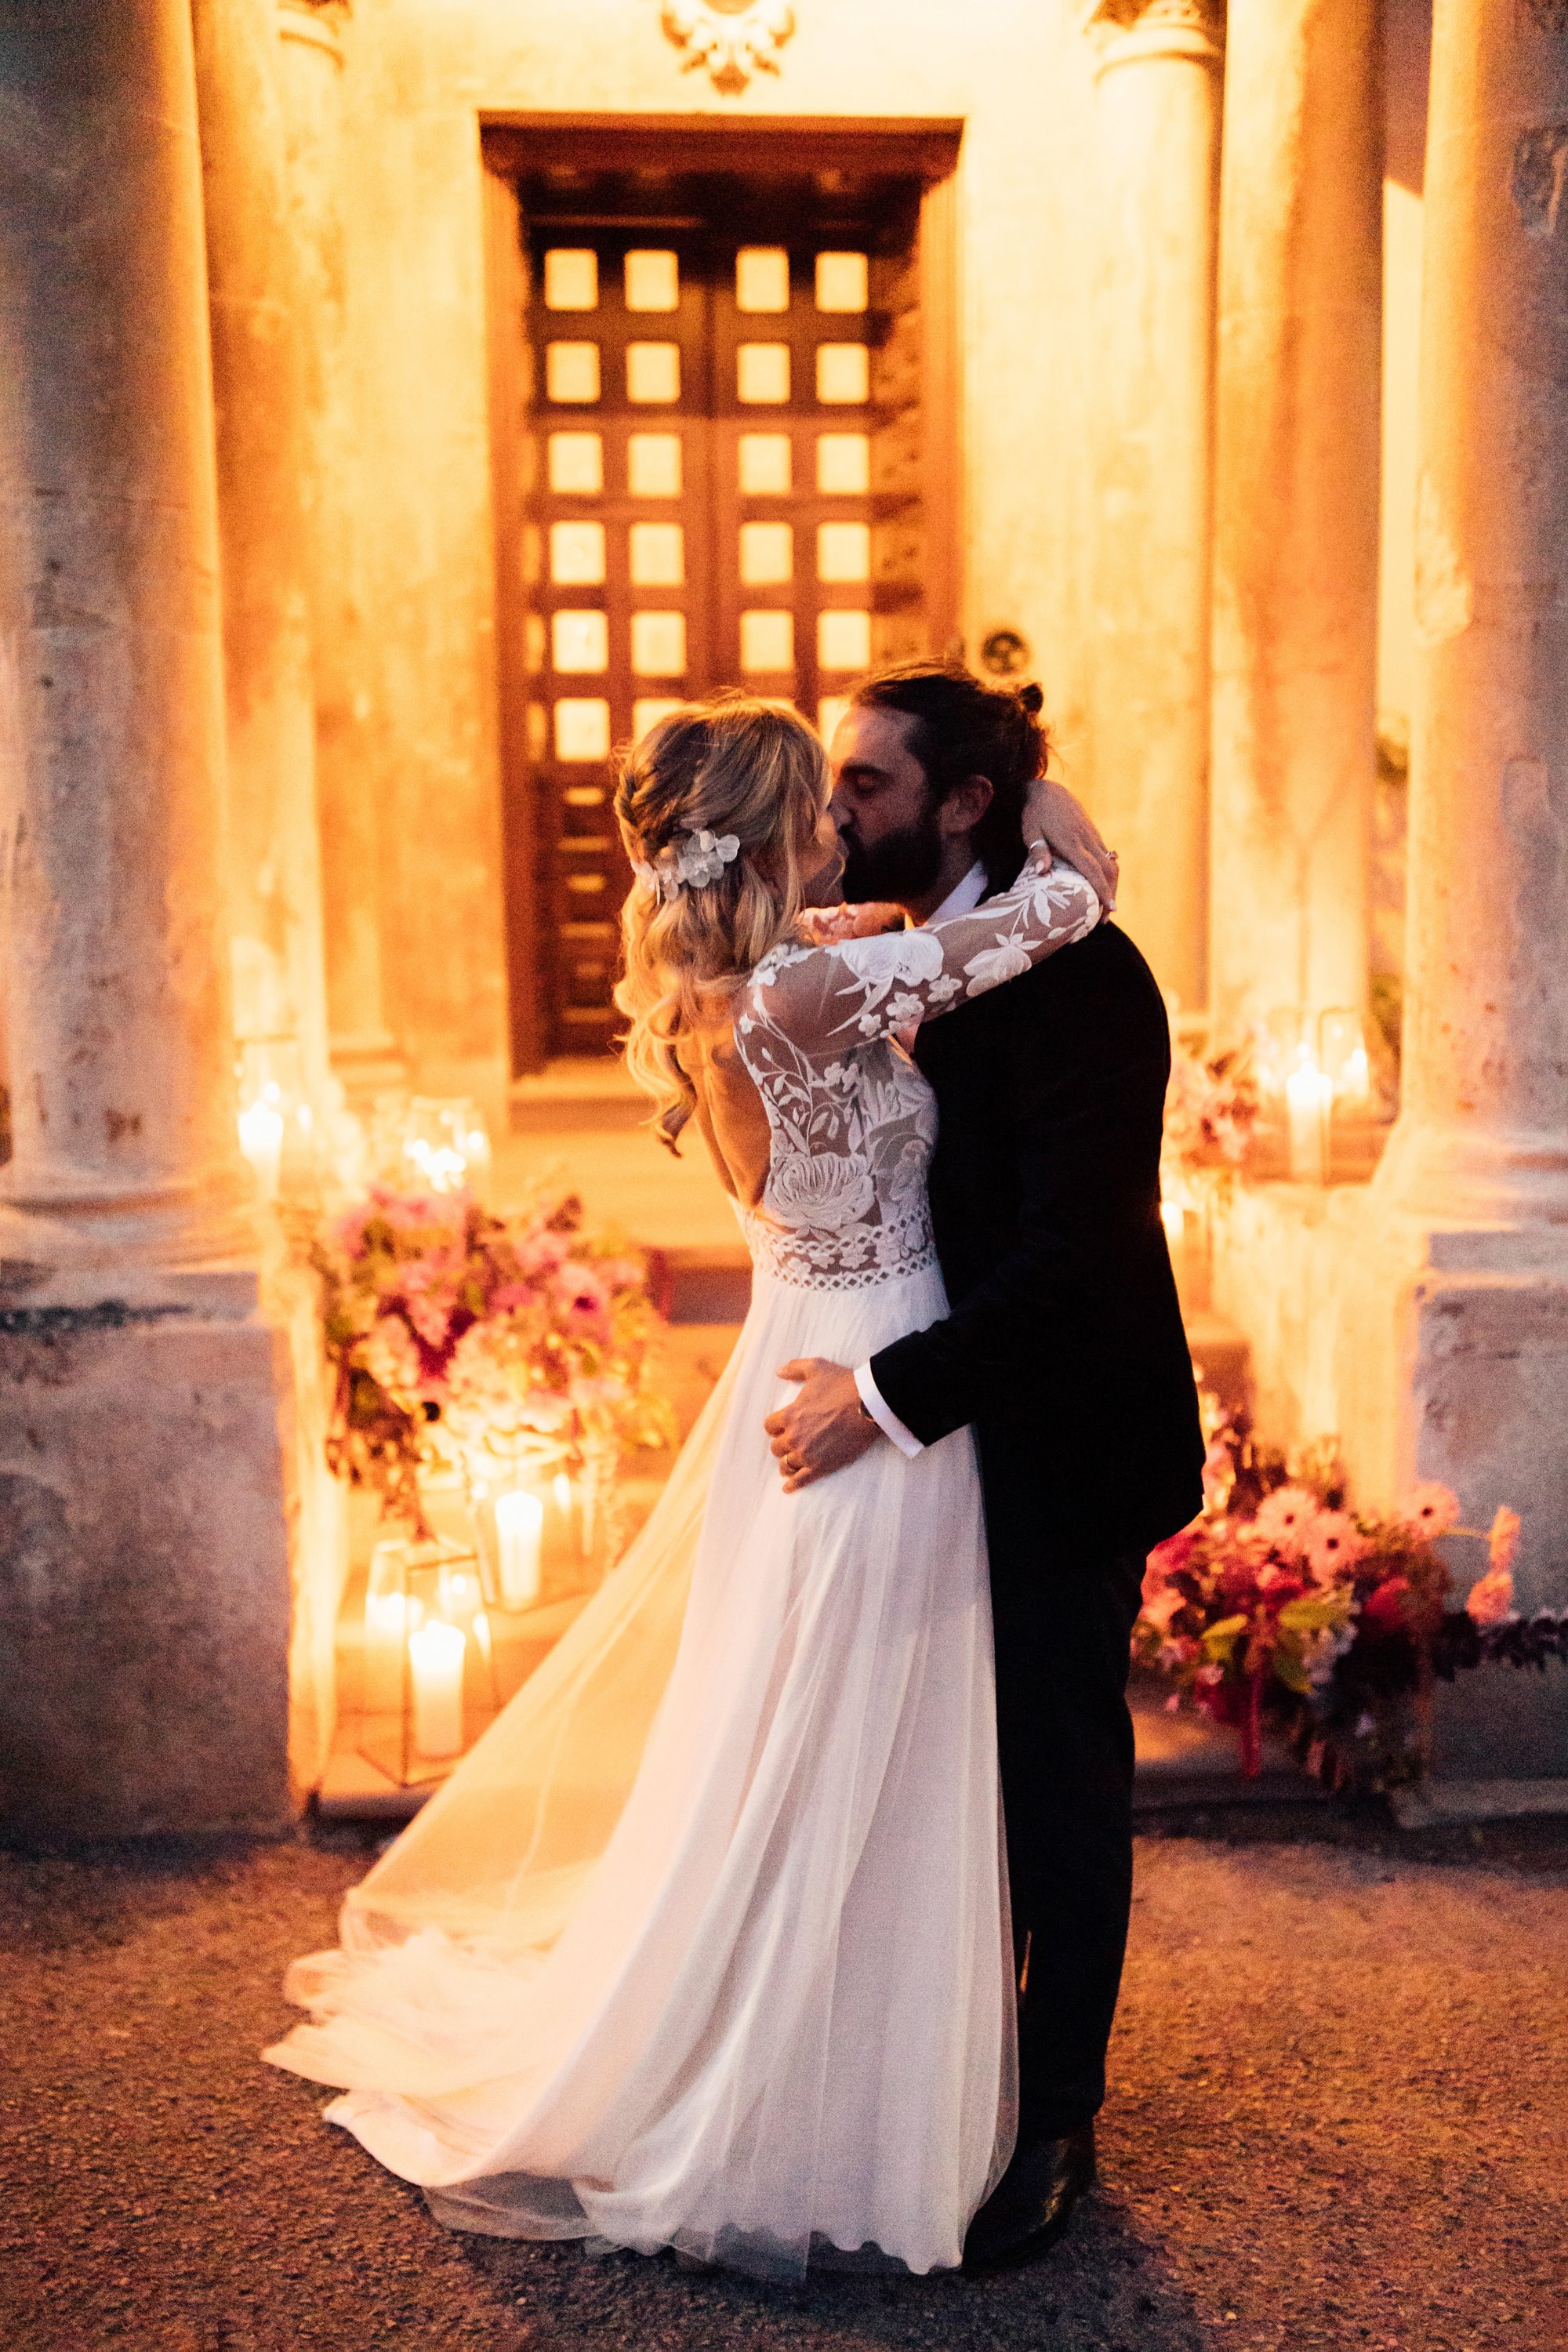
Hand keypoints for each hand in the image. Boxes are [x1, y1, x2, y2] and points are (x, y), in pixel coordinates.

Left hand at [764, 1358, 883, 1490]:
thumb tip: (778, 1372)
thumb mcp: (816, 1368)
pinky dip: (793, 1485)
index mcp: (789, 1415)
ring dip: (786, 1463)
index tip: (781, 1427)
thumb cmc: (843, 1384)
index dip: (775, 1427)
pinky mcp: (822, 1466)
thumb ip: (795, 1368)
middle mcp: (794, 1436)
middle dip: (782, 1445)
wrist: (869, 1405)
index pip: (769, 1426)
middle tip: (791, 1444)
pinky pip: (801, 1480)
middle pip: (777, 1447)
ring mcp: (807, 1454)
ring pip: (786, 1464)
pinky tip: (788, 1488)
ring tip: (788, 1465)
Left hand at [1021, 778, 1117, 909]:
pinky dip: (1108, 872)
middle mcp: (1086, 839)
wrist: (1047, 789)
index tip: (1109, 909)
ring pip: (1111, 863)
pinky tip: (1102, 885)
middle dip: (1110, 894)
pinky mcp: (1094, 833)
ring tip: (1105, 905)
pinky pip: (1106, 855)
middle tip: (1105, 917)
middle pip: (1108, 870)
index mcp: (1071, 842)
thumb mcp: (1031, 831)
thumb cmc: (1034, 813)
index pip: (1092, 870)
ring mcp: (1092, 835)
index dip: (1102, 891)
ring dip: (1111, 885)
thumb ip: (1037, 851)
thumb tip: (1041, 873)